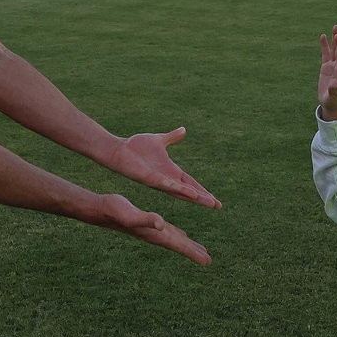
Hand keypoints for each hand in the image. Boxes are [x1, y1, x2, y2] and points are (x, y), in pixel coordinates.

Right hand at [90, 193, 210, 265]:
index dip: (193, 253)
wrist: (101, 210)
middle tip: (208, 260)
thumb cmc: (115, 211)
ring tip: (199, 250)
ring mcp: (152, 230)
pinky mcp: (149, 223)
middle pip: (179, 246)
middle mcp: (155, 235)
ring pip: (175, 239)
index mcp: (155, 234)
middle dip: (193, 252)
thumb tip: (160, 223)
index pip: (178, 246)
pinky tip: (181, 235)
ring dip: (187, 245)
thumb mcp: (132, 214)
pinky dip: (178, 235)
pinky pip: (168, 231)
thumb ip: (146, 219)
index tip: (207, 262)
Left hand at [105, 128, 220, 209]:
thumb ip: (172, 138)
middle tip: (217, 206)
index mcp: (171, 171)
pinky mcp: (150, 179)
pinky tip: (189, 193)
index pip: (191, 183)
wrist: (119, 149)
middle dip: (203, 198)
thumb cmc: (136, 147)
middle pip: (189, 191)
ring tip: (208, 202)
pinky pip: (167, 185)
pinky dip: (178, 188)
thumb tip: (184, 130)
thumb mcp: (160, 140)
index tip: (215, 200)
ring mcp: (159, 181)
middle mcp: (167, 179)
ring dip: (194, 196)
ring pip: (180, 191)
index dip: (203, 191)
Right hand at [318, 25, 336, 120]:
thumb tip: (335, 84)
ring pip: (334, 50)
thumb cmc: (334, 102)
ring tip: (335, 27)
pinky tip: (323, 36)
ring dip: (334, 39)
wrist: (332, 105)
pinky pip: (326, 54)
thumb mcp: (334, 97)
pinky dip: (325, 46)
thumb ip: (334, 90)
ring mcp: (333, 66)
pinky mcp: (326, 67)